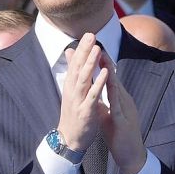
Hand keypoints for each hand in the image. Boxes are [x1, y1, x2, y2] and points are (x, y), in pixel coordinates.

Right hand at [56, 33, 108, 151]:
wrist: (69, 138)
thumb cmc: (73, 114)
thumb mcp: (72, 91)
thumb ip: (73, 72)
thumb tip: (71, 53)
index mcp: (71, 86)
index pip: (75, 64)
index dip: (82, 49)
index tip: (88, 34)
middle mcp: (72, 90)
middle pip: (78, 67)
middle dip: (85, 51)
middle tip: (91, 35)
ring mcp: (78, 100)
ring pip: (83, 79)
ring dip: (90, 64)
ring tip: (97, 49)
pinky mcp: (85, 111)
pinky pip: (92, 95)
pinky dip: (98, 83)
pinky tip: (105, 73)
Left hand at [99, 53, 146, 173]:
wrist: (130, 154)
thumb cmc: (118, 133)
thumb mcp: (107, 112)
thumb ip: (101, 100)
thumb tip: (94, 89)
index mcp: (117, 98)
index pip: (108, 77)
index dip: (100, 63)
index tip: (90, 48)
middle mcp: (123, 100)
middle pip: (113, 77)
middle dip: (105, 61)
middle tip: (96, 43)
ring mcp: (125, 109)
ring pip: (117, 87)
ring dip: (110, 71)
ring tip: (103, 57)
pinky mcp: (124, 120)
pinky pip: (118, 104)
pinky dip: (113, 93)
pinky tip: (109, 84)